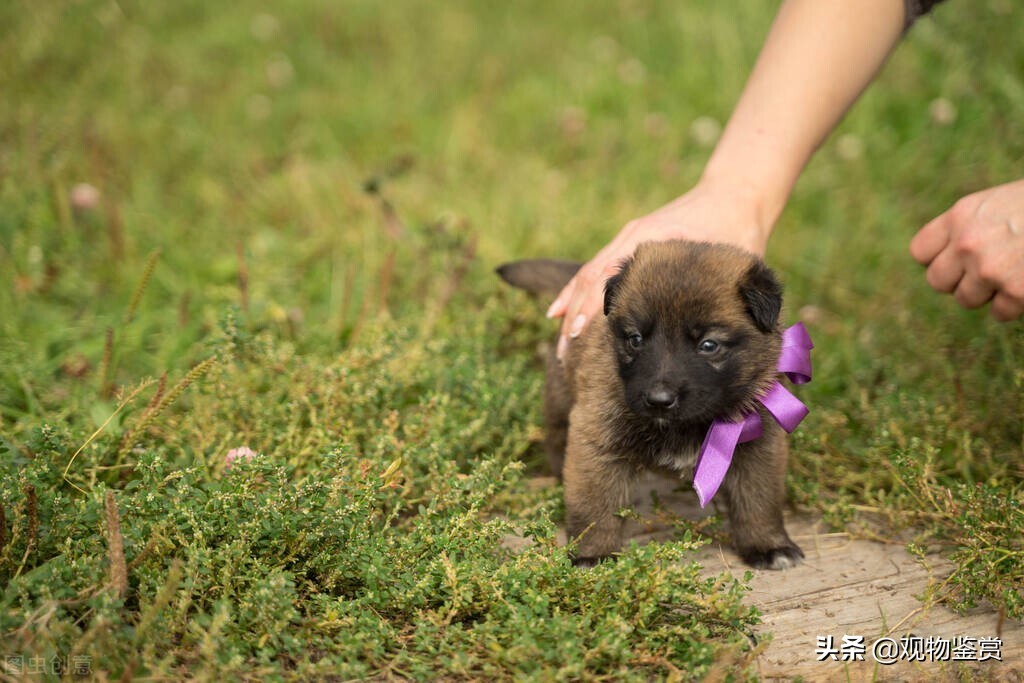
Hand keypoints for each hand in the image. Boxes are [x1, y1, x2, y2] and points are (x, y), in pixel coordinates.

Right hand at [546, 179, 772, 358]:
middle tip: (563, 357)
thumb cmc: (736, 231)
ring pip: (589, 278)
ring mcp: (629, 243)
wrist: (733, 199)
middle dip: (573, 319)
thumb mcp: (736, 263)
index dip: (592, 308)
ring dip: (571, 312)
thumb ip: (729, 292)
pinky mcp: (631, 249)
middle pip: (591, 280)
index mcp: (652, 241)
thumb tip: (732, 332)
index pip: (609, 276)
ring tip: (562, 348)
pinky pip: (598, 275)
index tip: (579, 336)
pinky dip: (580, 297)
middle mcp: (633, 240)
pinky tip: (566, 319)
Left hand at [910, 179, 1023, 320]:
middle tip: (985, 271)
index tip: (955, 259)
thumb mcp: (999, 203)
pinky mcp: (1017, 293)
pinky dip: (1014, 304)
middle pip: (937, 281)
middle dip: (959, 280)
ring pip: (966, 300)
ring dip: (987, 293)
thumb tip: (950, 258)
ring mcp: (991, 271)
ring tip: (1013, 272)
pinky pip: (999, 313)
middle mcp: (968, 244)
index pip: (921, 252)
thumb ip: (970, 226)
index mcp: (961, 215)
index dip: (937, 258)